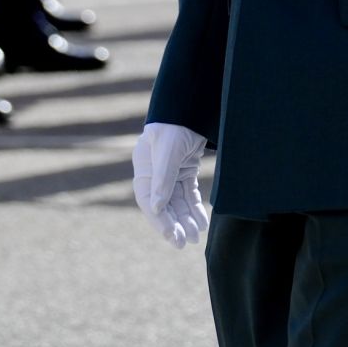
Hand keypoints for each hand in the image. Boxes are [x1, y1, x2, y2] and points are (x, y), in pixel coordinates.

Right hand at [132, 122, 208, 248]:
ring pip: (177, 201)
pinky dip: (195, 207)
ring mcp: (171, 170)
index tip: (171, 236)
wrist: (195, 103)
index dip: (159, 220)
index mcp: (144, 165)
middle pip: (162, 203)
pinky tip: (202, 221)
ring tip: (195, 237)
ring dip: (186, 219)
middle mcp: (155, 170)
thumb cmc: (177, 124)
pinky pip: (188, 192)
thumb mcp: (169, 151)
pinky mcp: (185, 168)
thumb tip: (155, 207)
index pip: (147, 199)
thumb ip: (162, 179)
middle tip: (183, 243)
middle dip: (174, 224)